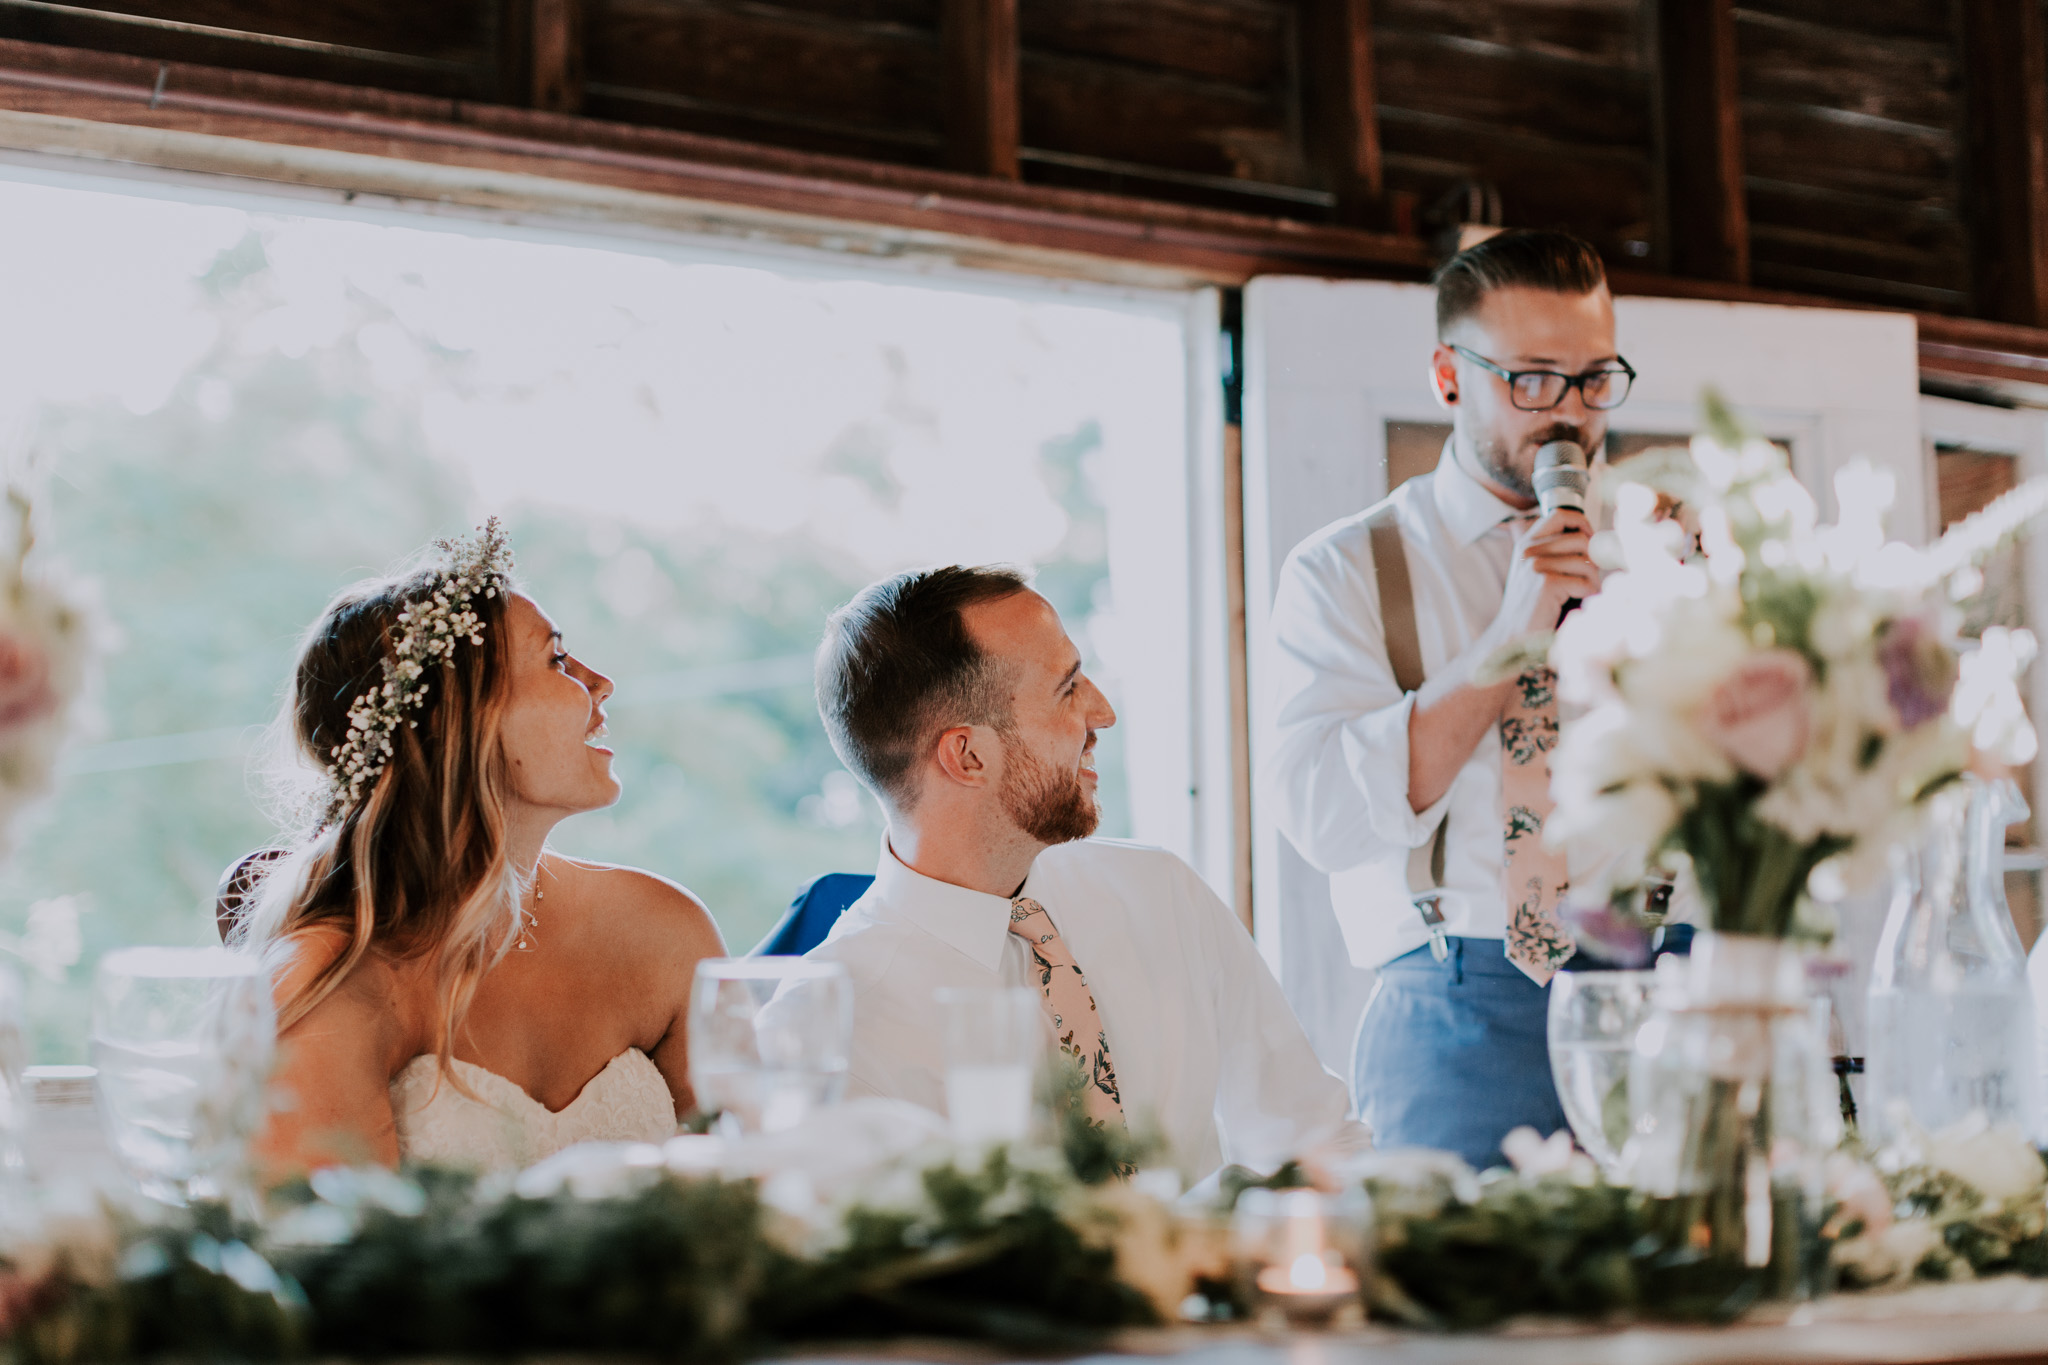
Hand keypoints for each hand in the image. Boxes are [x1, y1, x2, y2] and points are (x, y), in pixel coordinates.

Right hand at [1502, 508, 1597, 636]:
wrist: (1512, 636)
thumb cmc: (1531, 606)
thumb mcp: (1534, 571)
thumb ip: (1553, 551)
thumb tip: (1591, 537)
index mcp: (1527, 544)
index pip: (1560, 515)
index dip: (1581, 524)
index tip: (1586, 541)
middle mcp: (1530, 550)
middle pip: (1581, 539)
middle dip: (1592, 560)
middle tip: (1587, 576)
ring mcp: (1538, 566)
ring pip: (1588, 563)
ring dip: (1591, 581)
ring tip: (1579, 594)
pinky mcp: (1548, 584)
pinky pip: (1587, 583)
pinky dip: (1588, 596)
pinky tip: (1575, 604)